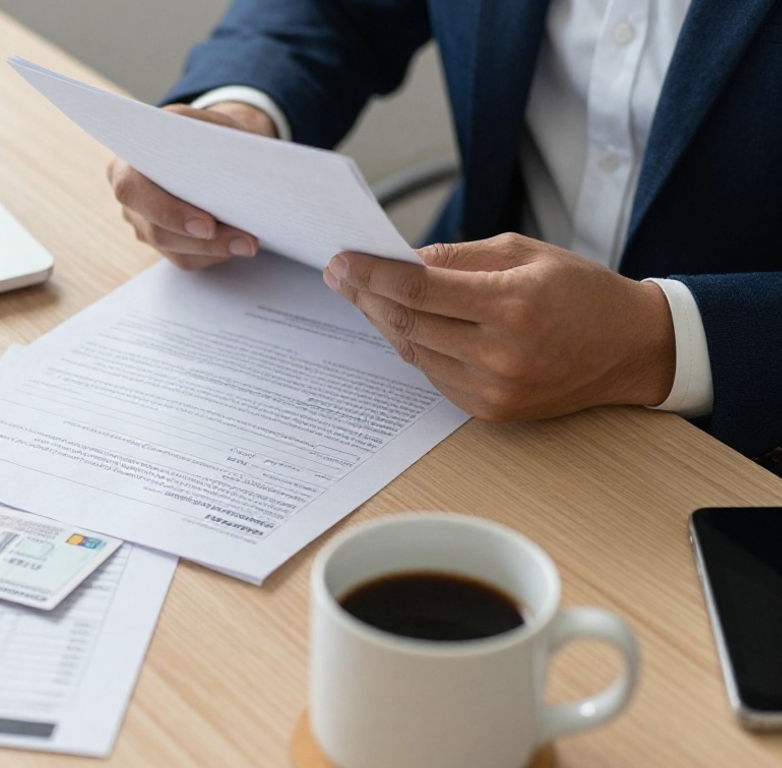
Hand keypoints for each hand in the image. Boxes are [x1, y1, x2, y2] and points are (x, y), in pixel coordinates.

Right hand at [107, 102, 275, 269]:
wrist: (212, 151)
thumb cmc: (208, 135)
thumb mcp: (207, 122)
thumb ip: (208, 136)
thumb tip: (230, 165)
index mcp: (127, 162)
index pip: (133, 190)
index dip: (168, 211)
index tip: (207, 224)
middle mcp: (131, 198)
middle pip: (155, 230)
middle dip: (201, 240)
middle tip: (242, 241)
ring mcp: (144, 224)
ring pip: (174, 248)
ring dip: (215, 249)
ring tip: (250, 243)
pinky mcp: (163, 243)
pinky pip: (185, 258)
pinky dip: (214, 254)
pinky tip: (237, 245)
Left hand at [324, 233, 675, 420]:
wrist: (634, 349)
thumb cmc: (582, 291)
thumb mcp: (524, 253)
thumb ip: (457, 258)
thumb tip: (399, 261)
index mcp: (511, 305)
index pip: (419, 289)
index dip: (372, 274)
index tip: (341, 261)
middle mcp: (500, 354)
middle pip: (409, 323)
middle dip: (366, 296)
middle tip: (340, 274)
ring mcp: (495, 389)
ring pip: (415, 352)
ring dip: (385, 322)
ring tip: (364, 295)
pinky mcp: (493, 411)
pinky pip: (435, 375)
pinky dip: (414, 346)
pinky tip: (403, 323)